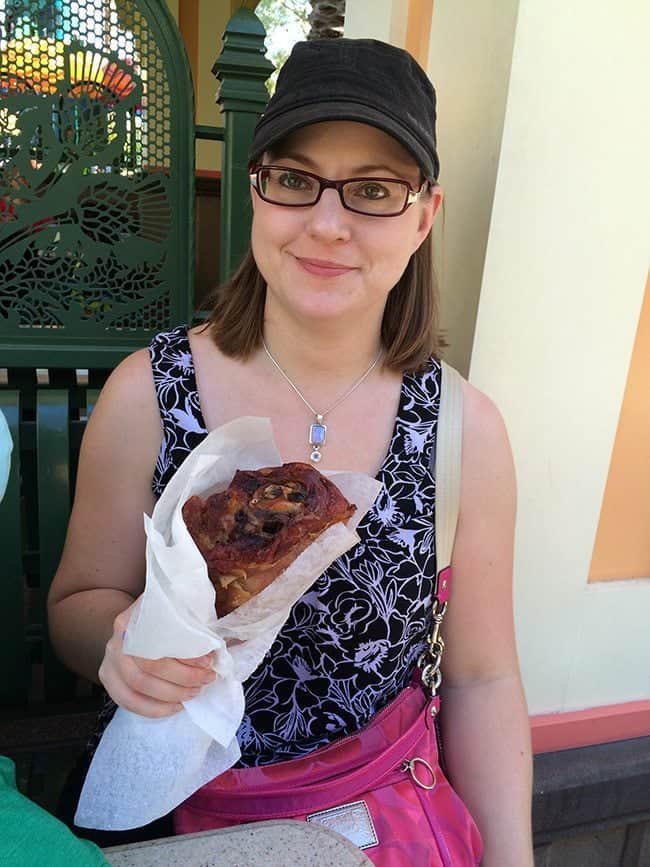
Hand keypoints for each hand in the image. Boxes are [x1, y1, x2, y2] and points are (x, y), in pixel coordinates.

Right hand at [98, 602, 216, 716]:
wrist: (137, 619)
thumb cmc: (165, 616)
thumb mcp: (179, 609)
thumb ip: (191, 625)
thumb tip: (212, 649)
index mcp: (137, 615)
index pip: (161, 640)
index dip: (187, 655)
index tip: (209, 660)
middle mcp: (118, 637)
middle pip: (149, 666)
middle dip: (183, 678)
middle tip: (206, 679)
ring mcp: (109, 658)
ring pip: (136, 687)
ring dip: (170, 696)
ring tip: (194, 692)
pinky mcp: (107, 676)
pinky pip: (126, 700)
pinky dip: (152, 709)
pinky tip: (174, 707)